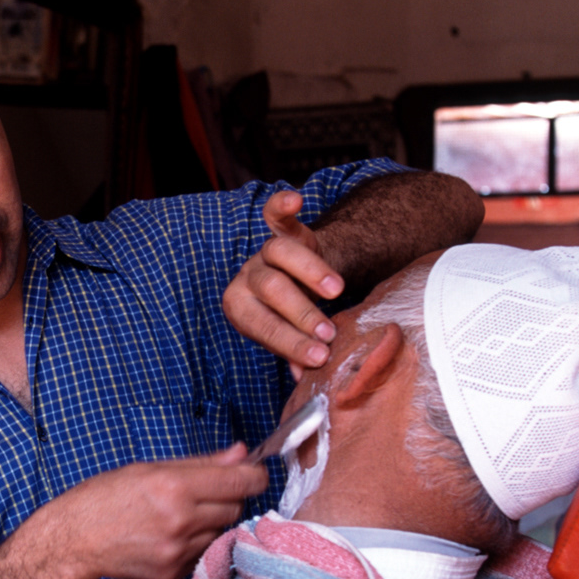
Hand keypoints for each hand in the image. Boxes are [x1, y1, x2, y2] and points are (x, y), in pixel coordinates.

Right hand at [34, 444, 267, 578]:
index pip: (239, 482)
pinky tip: (170, 535)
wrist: (73, 541)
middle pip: (235, 508)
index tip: (254, 473)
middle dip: (228, 497)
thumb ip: (201, 463)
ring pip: (221, 532)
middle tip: (205, 493)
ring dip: (212, 522)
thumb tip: (240, 453)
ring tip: (182, 516)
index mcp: (173, 487)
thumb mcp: (149, 468)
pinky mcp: (172, 573)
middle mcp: (180, 521)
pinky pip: (203, 553)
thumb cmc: (104, 498)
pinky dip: (196, 543)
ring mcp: (177, 551)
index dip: (254, 475)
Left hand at [222, 189, 345, 379]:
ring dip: (309, 270)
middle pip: (271, 288)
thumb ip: (295, 355)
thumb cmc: (288, 319)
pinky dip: (281, 204)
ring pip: (280, 252)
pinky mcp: (282, 229)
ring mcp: (263, 251)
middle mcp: (248, 277)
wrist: (297, 285)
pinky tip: (295, 199)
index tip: (319, 357)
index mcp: (241, 308)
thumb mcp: (289, 338)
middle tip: (328, 334)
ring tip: (338, 292)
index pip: (261, 323)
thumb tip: (305, 378)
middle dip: (301, 313)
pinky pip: (275, 213)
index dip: (289, 342)